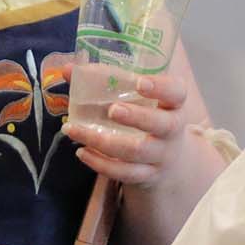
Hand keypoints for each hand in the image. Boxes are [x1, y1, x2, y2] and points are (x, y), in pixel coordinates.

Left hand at [64, 58, 196, 185]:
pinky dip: (101, 164)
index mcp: (173, 104)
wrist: (168, 158)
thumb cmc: (147, 116)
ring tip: (75, 130)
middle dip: (137, 118)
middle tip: (112, 110)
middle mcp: (172, 130)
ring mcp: (160, 155)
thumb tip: (68, 69)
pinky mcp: (147, 175)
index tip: (140, 82)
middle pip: (162, 125)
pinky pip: (125, 173)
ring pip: (136, 152)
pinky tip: (82, 152)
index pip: (176, 92)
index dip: (161, 87)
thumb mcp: (138, 98)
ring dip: (103, 142)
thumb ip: (106, 80)